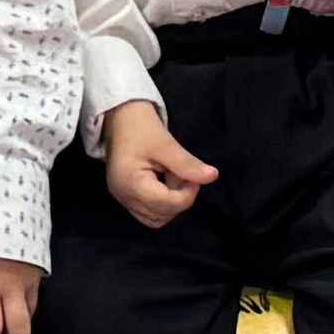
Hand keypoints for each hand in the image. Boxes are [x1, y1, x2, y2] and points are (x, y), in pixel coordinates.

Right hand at [99, 100, 217, 231]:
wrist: (120, 115)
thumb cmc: (141, 126)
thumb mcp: (166, 143)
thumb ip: (188, 164)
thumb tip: (213, 176)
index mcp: (131, 184)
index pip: (168, 205)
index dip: (188, 194)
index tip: (194, 175)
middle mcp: (124, 197)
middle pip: (162, 215)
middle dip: (179, 198)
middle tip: (183, 174)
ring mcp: (123, 199)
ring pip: (156, 218)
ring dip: (171, 202)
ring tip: (172, 177)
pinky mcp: (126, 197)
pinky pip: (149, 211)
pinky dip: (162, 202)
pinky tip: (164, 181)